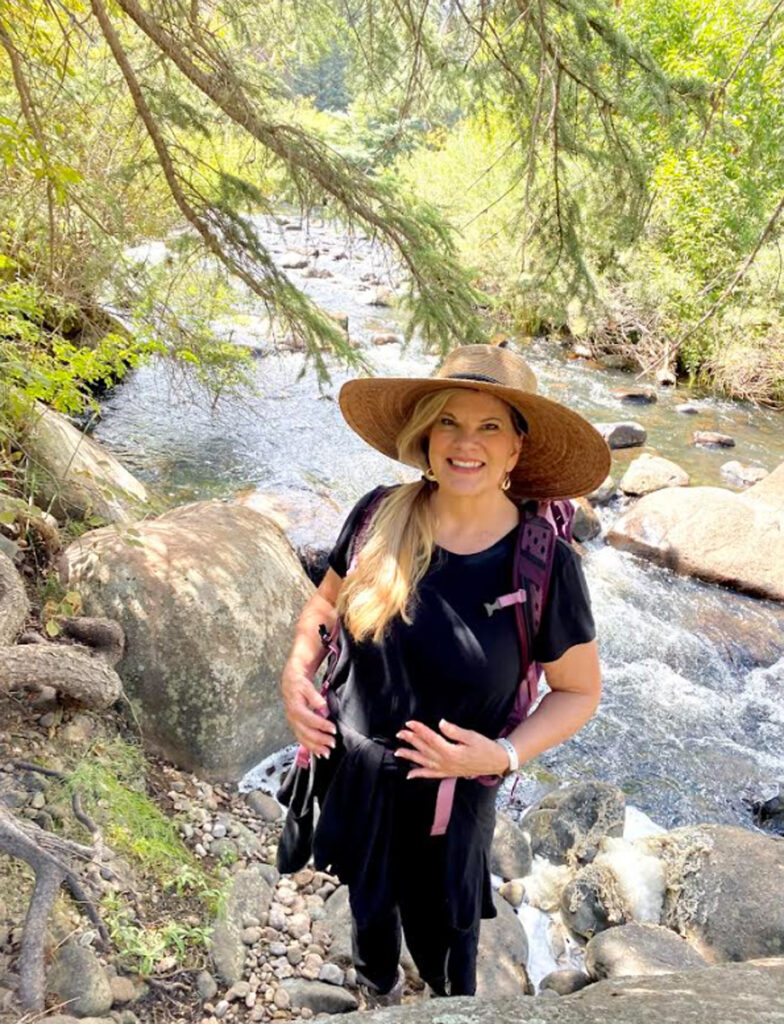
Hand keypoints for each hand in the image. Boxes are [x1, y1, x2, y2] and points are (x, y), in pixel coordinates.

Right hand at [281, 660, 335, 757]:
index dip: (321, 725)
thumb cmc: (300, 684)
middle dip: (319, 740)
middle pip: (305, 732)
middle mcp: (292, 718)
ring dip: (315, 747)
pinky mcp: (295, 727)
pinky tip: (319, 753)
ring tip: (327, 753)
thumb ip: (315, 698)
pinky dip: (310, 747)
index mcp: (295, 708)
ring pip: (303, 739)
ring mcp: (292, 724)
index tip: (333, 729)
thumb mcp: (307, 686)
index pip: (309, 719)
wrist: (290, 683)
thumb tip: (324, 709)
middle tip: (333, 743)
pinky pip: (301, 739)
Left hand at [394, 719, 509, 779]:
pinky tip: (409, 774)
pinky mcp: (448, 773)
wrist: (495, 762)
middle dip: (411, 740)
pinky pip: (431, 775)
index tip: (410, 723)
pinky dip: (420, 775)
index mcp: (451, 751)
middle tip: (400, 733)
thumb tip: (441, 723)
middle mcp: (445, 762)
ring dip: (410, 757)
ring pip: (424, 763)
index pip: (431, 738)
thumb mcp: (471, 736)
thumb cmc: (484, 747)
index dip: (419, 730)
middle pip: (424, 749)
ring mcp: (446, 769)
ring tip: (398, 752)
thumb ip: (454, 731)